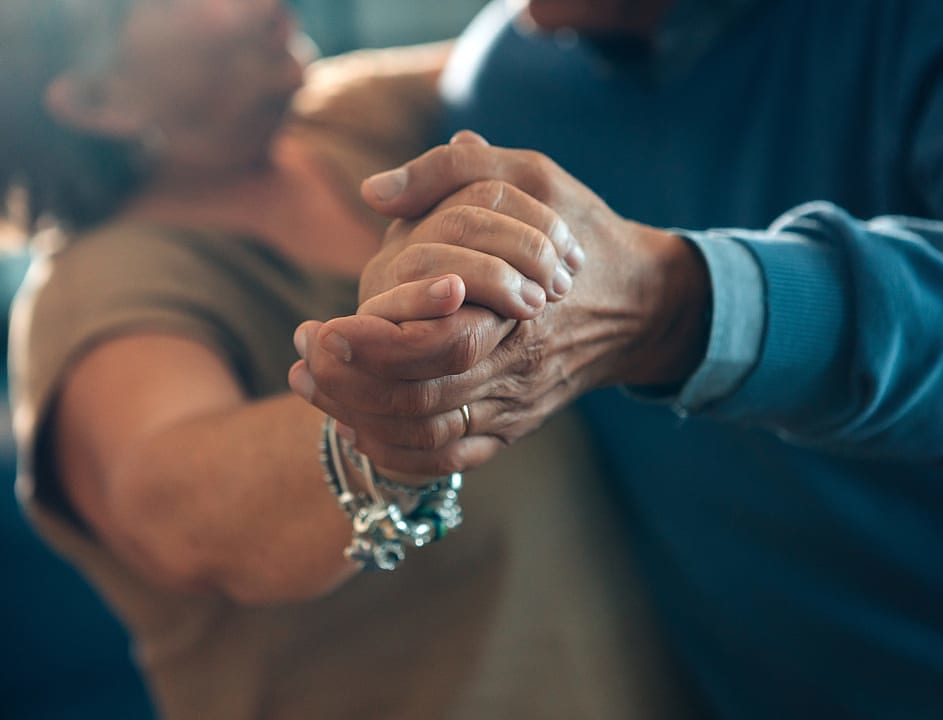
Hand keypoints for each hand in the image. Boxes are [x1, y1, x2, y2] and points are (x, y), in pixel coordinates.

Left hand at [290, 135, 711, 474]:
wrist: (642, 303)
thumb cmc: (581, 232)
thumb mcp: (534, 177)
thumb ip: (451, 173)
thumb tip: (373, 190)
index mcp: (522, 312)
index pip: (435, 345)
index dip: (370, 345)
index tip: (319, 329)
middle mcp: (517, 371)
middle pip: (421, 401)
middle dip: (349, 386)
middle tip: (300, 358)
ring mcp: (515, 408)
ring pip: (426, 437)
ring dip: (360, 418)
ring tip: (311, 386)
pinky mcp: (511, 429)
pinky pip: (447, 460)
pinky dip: (395, 453)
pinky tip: (352, 425)